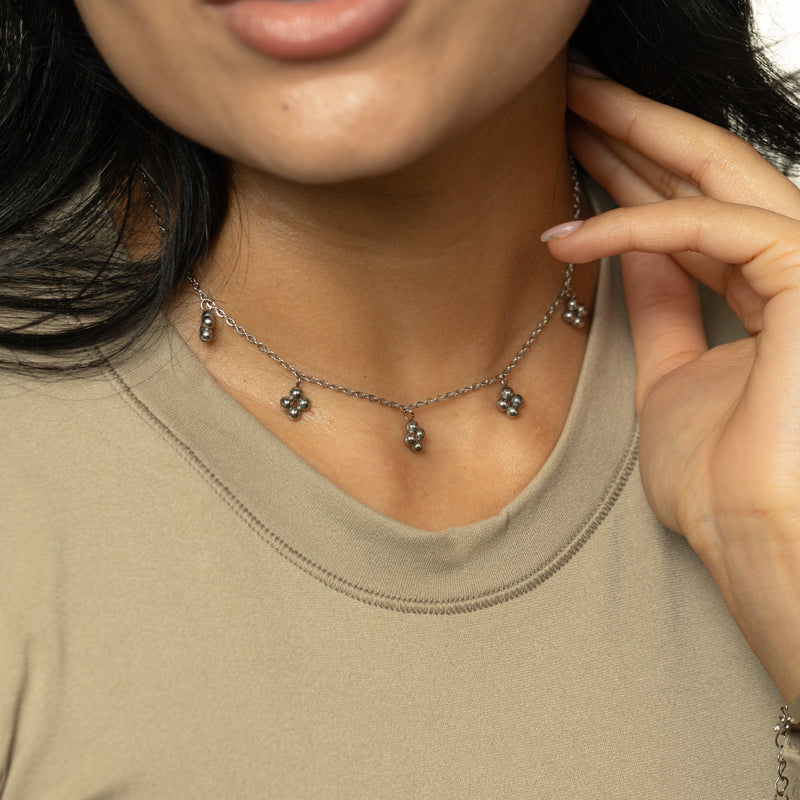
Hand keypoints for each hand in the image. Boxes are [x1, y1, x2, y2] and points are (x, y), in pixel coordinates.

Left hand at [543, 69, 799, 701]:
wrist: (755, 544)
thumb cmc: (721, 483)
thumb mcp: (670, 377)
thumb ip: (663, 308)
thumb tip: (635, 252)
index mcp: (764, 293)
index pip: (695, 210)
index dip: (634, 174)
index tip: (576, 148)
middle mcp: (793, 270)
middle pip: (710, 174)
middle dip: (637, 129)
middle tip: (572, 96)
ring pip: (719, 177)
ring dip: (636, 141)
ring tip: (567, 114)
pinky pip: (715, 229)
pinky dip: (636, 228)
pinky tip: (568, 235)